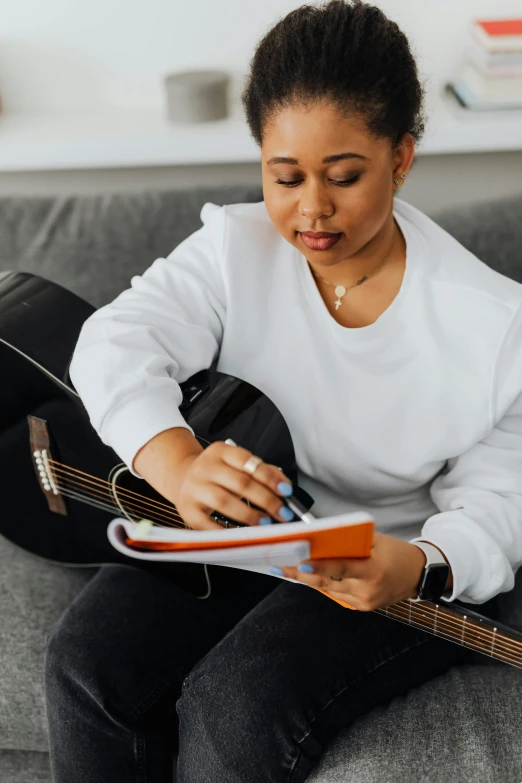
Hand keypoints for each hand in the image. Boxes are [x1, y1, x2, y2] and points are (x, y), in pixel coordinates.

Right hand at [169, 440, 295, 529]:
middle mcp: (205, 467)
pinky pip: (208, 523)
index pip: (248, 462)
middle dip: (266, 500)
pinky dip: (226, 530)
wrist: (182, 477)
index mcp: (220, 451)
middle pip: (240, 483)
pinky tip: (242, 534)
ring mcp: (194, 488)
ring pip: (224, 502)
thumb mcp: (235, 463)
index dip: (269, 477)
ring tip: (266, 522)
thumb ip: (260, 471)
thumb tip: (284, 485)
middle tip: (282, 512)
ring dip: (249, 515)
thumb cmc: (216, 473)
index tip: (286, 491)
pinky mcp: (187, 510)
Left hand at [277, 532, 452, 610]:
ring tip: (283, 568)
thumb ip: (349, 542)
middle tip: (278, 565)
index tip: (300, 561)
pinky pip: (335, 594)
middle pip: (327, 581)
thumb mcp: (375, 541)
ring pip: (327, 589)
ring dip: (306, 578)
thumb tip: (319, 538)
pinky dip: (320, 584)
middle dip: (300, 573)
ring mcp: (364, 602)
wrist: (418, 575)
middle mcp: (367, 590)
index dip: (319, 565)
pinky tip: (305, 576)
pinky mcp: (362, 607)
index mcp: (373, 569)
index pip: (341, 567)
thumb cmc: (395, 552)